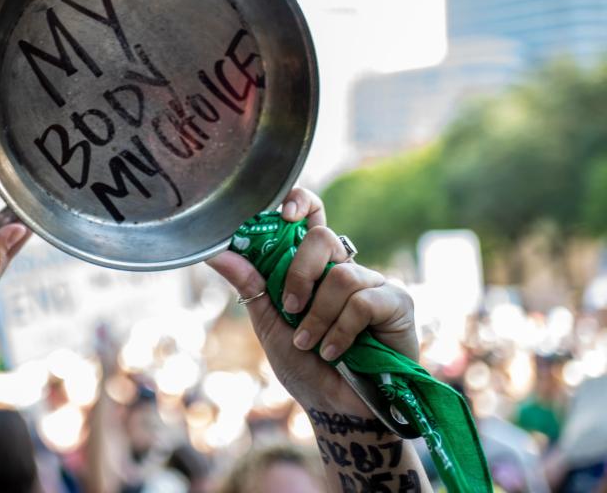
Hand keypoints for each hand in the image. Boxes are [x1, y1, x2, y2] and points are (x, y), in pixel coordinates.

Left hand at [207, 188, 416, 413]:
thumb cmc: (306, 367)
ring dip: (317, 317)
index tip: (282, 214)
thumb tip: (217, 253)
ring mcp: (373, 284)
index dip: (301, 203)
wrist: (337, 410)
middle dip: (298, 274)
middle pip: (322, 237)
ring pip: (340, 275)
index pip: (313, 217)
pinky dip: (341, 330)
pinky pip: (363, 301)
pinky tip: (336, 352)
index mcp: (316, 268)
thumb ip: (252, 287)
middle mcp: (346, 268)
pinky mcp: (397, 304)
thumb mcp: (270, 325)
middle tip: (290, 307)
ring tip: (311, 344)